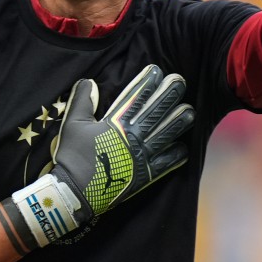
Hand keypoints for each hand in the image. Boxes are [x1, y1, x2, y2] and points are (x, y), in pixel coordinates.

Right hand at [4, 65, 194, 249]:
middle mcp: (132, 138)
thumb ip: (82, 101)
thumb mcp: (73, 123)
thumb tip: (89, 81)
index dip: (147, 83)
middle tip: (180, 82)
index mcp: (115, 124)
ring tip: (190, 111)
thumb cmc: (72, 156)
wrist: (75, 191)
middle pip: (154, 113)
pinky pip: (164, 165)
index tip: (157, 70)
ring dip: (178, 122)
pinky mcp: (143, 176)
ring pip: (164, 136)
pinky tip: (184, 148)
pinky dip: (175, 156)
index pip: (135, 98)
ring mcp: (140, 157)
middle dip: (168, 96)